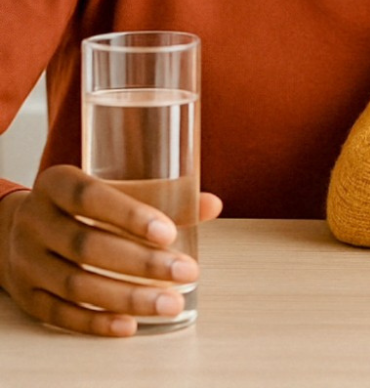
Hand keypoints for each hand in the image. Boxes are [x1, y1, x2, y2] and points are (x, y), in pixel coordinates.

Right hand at [0, 164, 221, 336]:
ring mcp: (25, 261)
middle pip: (87, 246)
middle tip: (187, 271)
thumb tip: (212, 204)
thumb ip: (160, 194)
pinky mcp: (26, 295)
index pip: (89, 197)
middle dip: (142, 263)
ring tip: (171, 302)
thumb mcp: (111, 187)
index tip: (168, 232)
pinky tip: (130, 324)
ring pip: (76, 285)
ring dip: (128, 297)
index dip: (129, 214)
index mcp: (56, 184)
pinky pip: (59, 314)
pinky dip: (96, 322)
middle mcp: (35, 221)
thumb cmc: (80, 205)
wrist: (17, 228)